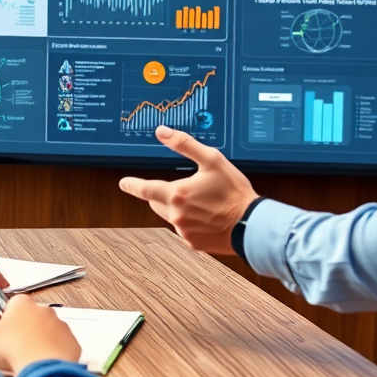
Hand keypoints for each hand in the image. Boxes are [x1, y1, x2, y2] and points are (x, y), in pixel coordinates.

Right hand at [0, 294, 80, 375]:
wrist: (40, 368)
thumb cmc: (14, 352)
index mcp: (21, 304)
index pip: (11, 305)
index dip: (4, 319)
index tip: (0, 331)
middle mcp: (43, 310)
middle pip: (30, 317)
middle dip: (22, 330)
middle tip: (12, 348)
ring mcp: (59, 324)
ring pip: (47, 331)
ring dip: (38, 342)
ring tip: (27, 360)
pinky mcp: (71, 340)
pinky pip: (61, 345)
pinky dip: (53, 354)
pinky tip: (42, 365)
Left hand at [119, 124, 257, 253]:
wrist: (251, 225)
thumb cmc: (234, 192)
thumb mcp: (212, 160)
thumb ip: (184, 144)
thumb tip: (162, 132)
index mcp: (177, 194)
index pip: (145, 189)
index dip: (132, 185)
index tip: (124, 183)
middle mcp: (176, 215)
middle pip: (157, 203)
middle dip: (163, 195)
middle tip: (182, 189)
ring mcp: (184, 231)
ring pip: (172, 216)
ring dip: (180, 208)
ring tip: (204, 203)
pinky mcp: (194, 243)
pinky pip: (185, 230)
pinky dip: (191, 222)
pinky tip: (208, 216)